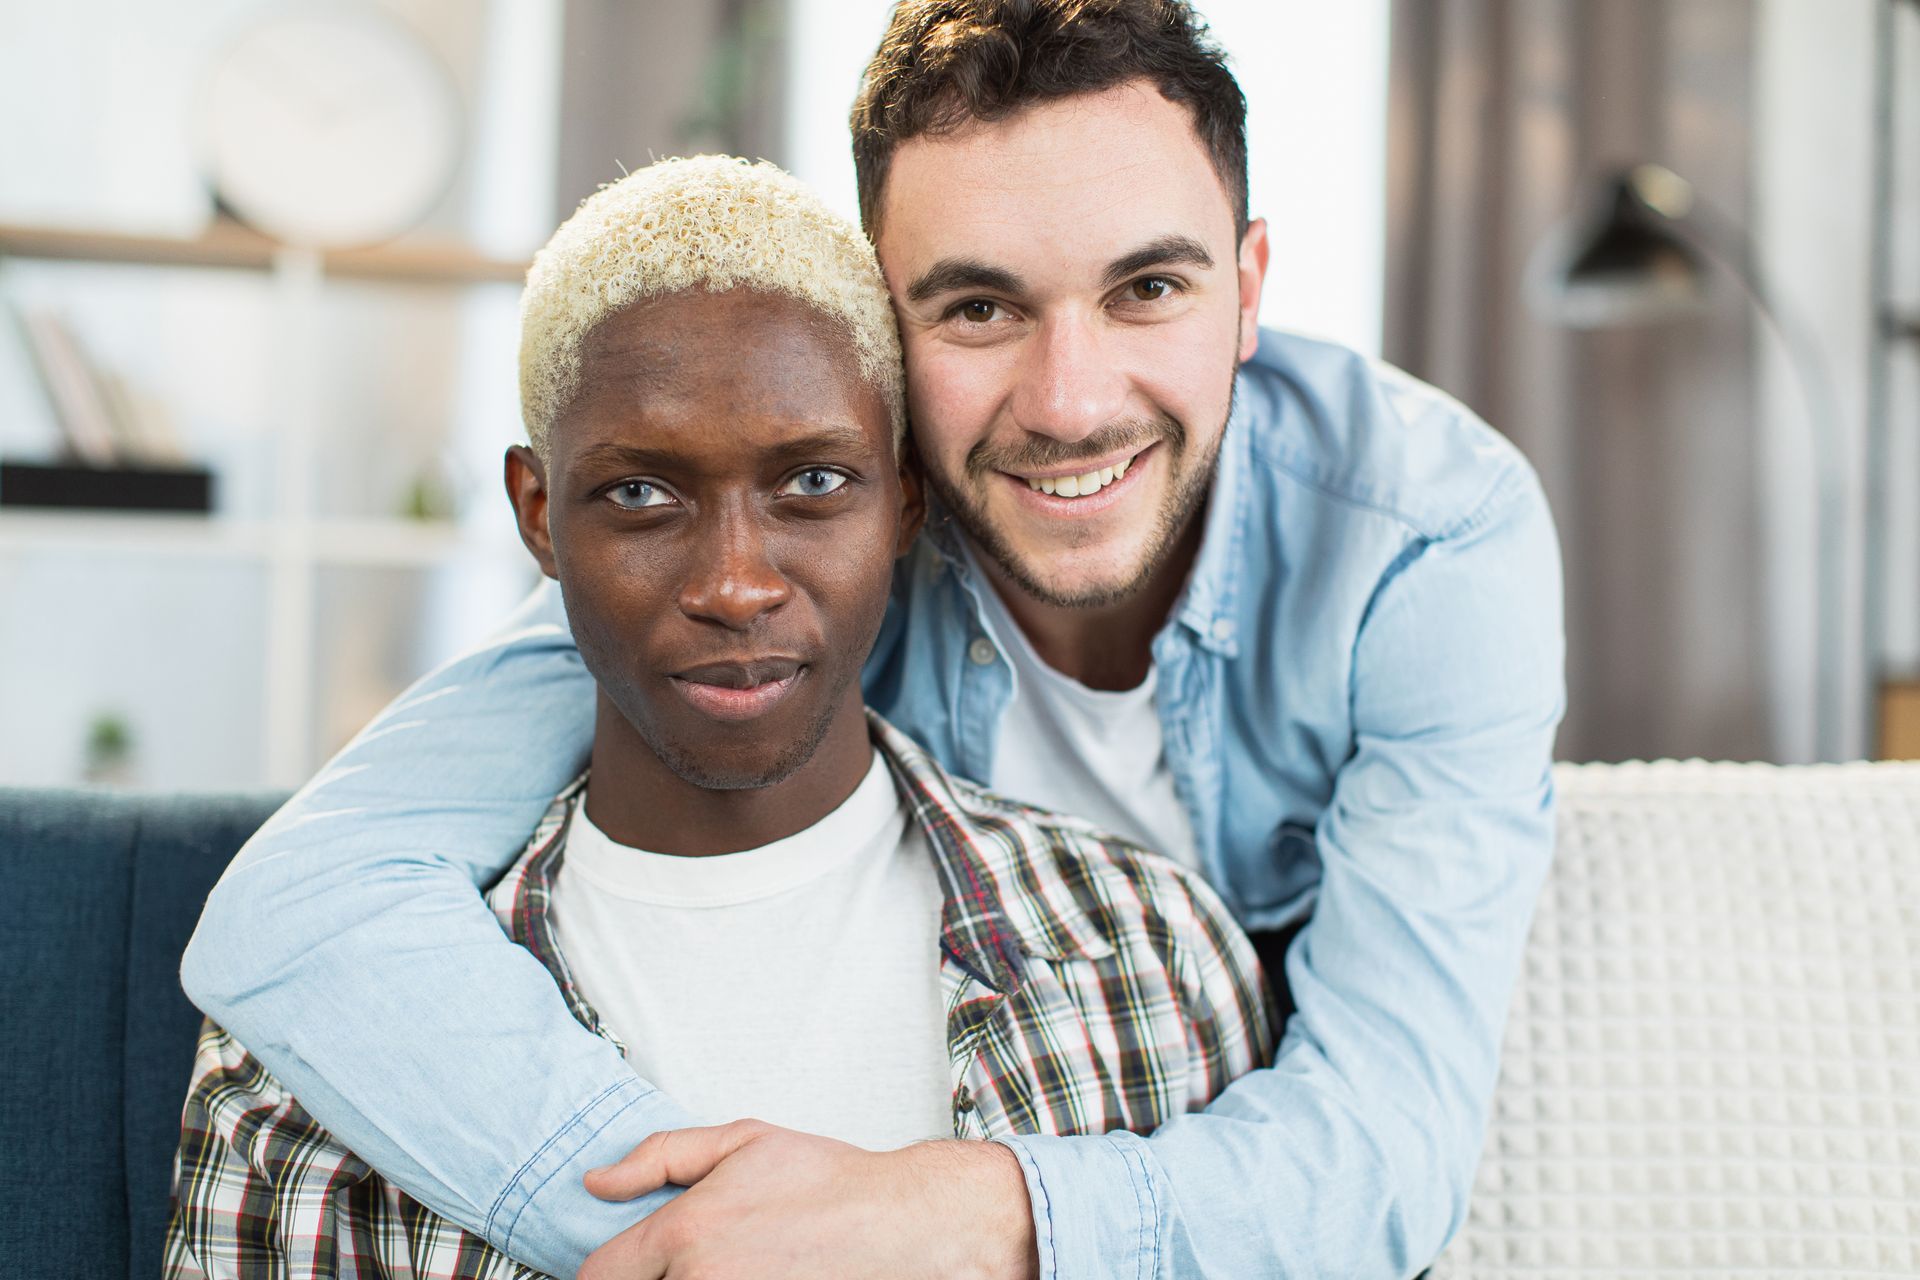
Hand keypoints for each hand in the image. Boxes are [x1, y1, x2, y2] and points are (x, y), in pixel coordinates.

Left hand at [578, 1119, 1038, 1279]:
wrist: (895, 1222)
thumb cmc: (826, 1181)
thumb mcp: (741, 1141)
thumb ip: (658, 1157)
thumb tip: (598, 1182)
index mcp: (686, 1231)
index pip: (598, 1274)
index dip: (603, 1270)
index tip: (618, 1267)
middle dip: (654, 1278)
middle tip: (687, 1260)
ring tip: (730, 1262)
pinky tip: (750, 1273)